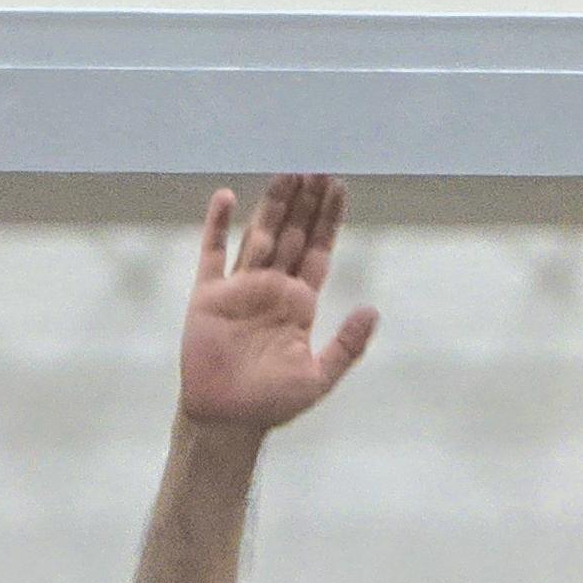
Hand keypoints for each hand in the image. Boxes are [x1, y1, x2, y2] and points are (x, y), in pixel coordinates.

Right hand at [178, 174, 379, 431]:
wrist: (228, 418)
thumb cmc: (274, 402)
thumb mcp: (320, 376)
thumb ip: (347, 344)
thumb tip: (373, 309)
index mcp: (300, 304)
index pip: (319, 251)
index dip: (329, 220)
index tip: (338, 187)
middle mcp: (272, 288)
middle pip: (293, 234)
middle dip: (305, 202)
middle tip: (316, 164)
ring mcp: (241, 288)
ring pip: (259, 234)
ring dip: (272, 204)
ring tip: (286, 170)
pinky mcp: (209, 295)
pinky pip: (213, 253)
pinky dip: (218, 225)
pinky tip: (227, 196)